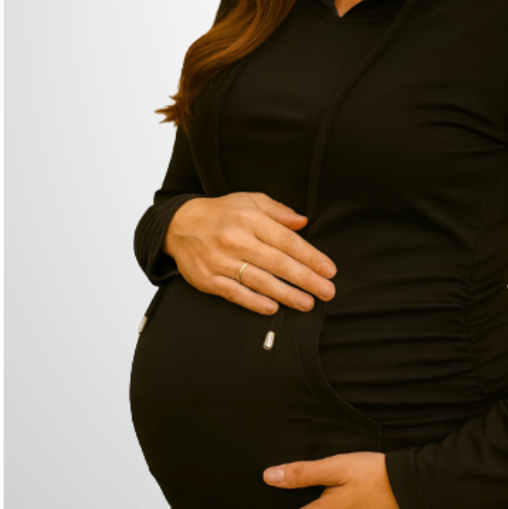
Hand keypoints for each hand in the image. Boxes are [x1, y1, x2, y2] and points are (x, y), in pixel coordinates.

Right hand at [164, 191, 337, 314]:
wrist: (179, 225)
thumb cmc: (221, 213)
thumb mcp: (250, 201)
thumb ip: (278, 211)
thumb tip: (303, 222)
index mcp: (250, 220)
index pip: (287, 241)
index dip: (310, 257)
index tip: (328, 269)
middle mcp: (236, 240)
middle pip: (278, 263)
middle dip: (306, 279)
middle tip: (327, 291)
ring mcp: (221, 261)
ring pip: (259, 281)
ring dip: (286, 294)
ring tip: (307, 303)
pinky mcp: (208, 279)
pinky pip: (235, 293)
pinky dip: (254, 302)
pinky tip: (272, 308)